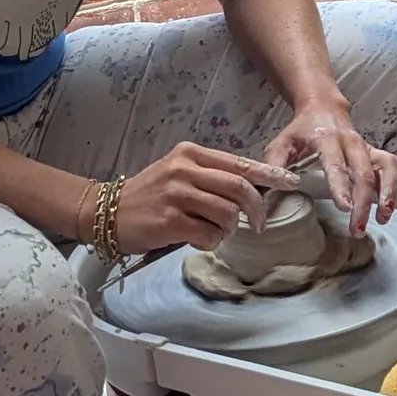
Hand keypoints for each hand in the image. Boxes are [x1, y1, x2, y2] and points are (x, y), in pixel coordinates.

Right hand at [114, 140, 297, 257]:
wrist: (106, 212)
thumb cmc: (149, 196)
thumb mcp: (179, 174)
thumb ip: (210, 177)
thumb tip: (251, 192)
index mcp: (191, 154)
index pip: (240, 164)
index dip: (269, 175)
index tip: (290, 183)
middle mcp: (185, 169)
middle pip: (240, 188)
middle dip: (256, 209)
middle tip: (257, 224)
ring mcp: (177, 194)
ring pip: (227, 213)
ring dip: (226, 229)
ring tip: (210, 231)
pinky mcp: (170, 220)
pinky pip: (209, 235)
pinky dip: (209, 241)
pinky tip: (193, 238)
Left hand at [265, 99, 396, 232]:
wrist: (323, 108)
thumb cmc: (301, 130)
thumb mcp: (281, 144)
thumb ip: (274, 168)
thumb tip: (264, 196)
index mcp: (327, 139)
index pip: (336, 164)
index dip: (341, 186)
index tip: (344, 207)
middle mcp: (351, 142)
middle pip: (364, 172)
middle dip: (364, 202)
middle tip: (358, 228)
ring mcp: (367, 147)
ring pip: (386, 168)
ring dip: (388, 193)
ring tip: (383, 218)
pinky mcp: (376, 153)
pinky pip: (391, 168)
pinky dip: (394, 187)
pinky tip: (388, 208)